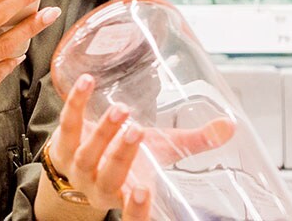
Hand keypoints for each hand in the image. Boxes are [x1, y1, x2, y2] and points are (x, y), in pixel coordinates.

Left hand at [44, 74, 236, 215]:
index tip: (145, 191)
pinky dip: (75, 104)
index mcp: (127, 194)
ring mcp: (78, 166)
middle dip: (122, 155)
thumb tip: (230, 127)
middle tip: (137, 132)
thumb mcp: (160, 151)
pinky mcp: (61, 144)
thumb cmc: (124, 155)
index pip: (132, 213)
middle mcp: (100, 185)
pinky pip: (68, 124)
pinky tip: (85, 83)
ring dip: (103, 131)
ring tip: (121, 110)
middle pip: (110, 176)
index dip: (137, 208)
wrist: (79, 154)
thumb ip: (194, 142)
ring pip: (87, 153)